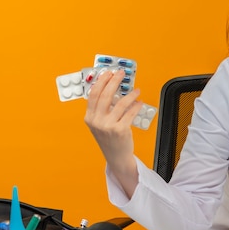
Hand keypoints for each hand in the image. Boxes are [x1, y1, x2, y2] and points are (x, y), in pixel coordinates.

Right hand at [84, 69, 142, 195]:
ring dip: (130, 94)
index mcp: (89, 117)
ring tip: (136, 90)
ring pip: (120, 103)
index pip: (93, 94)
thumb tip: (112, 89)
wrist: (116, 156)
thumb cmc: (109, 139)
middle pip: (105, 95)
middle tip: (121, 74)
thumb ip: (102, 109)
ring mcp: (108, 126)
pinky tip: (139, 102)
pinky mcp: (120, 130)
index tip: (108, 73)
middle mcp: (97, 121)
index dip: (101, 81)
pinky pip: (130, 113)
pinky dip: (136, 106)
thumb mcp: (99, 124)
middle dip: (114, 81)